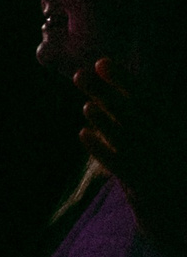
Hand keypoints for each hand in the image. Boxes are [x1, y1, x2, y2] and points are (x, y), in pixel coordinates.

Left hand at [79, 58, 186, 256]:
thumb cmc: (185, 184)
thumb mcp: (180, 146)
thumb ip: (165, 125)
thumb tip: (131, 99)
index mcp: (185, 135)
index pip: (155, 101)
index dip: (128, 81)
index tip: (103, 62)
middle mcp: (177, 149)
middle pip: (137, 115)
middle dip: (108, 92)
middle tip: (80, 74)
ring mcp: (166, 172)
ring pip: (129, 139)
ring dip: (104, 119)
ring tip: (84, 103)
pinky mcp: (153, 194)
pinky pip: (124, 167)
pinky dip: (102, 149)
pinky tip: (83, 133)